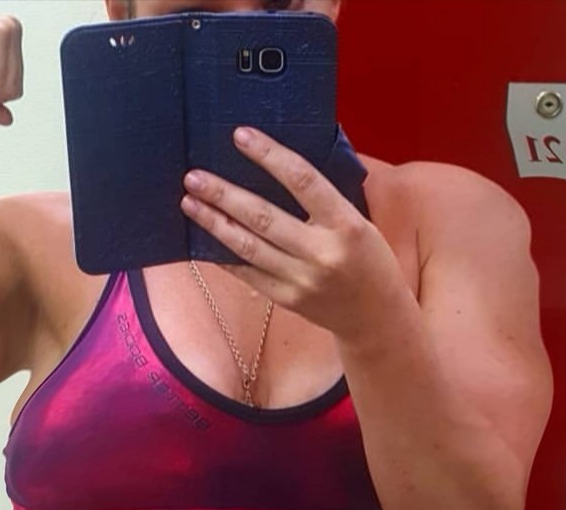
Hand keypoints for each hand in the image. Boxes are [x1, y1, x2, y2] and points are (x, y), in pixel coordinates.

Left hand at [180, 127, 409, 341]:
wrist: (375, 317)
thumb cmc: (369, 260)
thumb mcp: (360, 221)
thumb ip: (327, 196)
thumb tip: (285, 160)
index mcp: (346, 224)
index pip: (302, 180)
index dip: (269, 155)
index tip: (240, 136)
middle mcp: (321, 253)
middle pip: (264, 217)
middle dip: (224, 195)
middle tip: (194, 176)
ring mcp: (301, 280)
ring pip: (249, 247)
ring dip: (215, 223)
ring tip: (189, 202)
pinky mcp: (287, 300)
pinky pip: (248, 273)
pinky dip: (223, 256)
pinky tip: (202, 239)